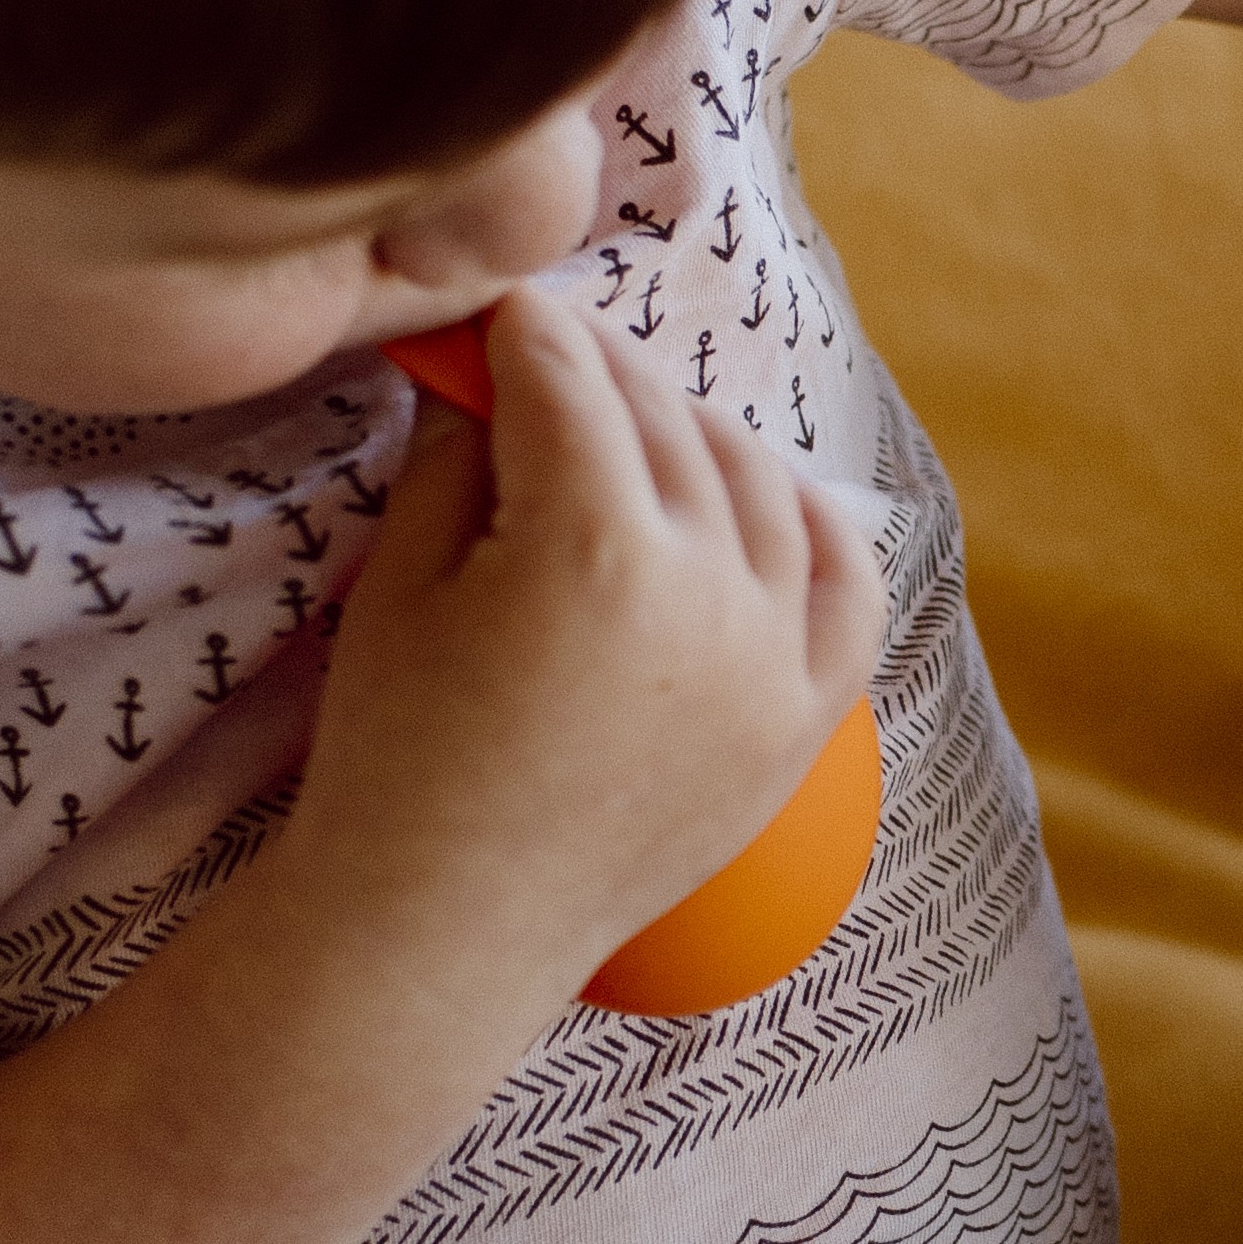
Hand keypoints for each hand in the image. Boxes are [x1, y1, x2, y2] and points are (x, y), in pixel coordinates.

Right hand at [288, 284, 887, 1008]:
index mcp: (593, 544)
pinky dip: (815, 525)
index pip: (566, 379)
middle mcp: (708, 589)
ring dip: (697, 435)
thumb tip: (485, 356)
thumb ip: (459, 451)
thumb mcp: (402, 585)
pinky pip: (848, 587)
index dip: (519, 331)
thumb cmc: (394, 759)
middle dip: (597, 371)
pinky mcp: (806, 719)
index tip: (493, 313)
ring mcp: (774, 657)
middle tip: (546, 355)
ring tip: (634, 428)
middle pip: (661, 422)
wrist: (446, 931)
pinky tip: (768, 500)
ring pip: (760, 485)